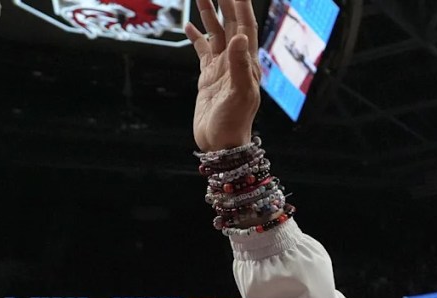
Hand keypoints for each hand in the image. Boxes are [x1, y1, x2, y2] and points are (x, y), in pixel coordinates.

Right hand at [185, 0, 260, 151]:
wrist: (221, 144)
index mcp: (248, 63)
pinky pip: (202, 50)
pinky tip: (188, 25)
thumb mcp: (239, 93)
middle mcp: (236, 62)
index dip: (241, 6)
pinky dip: (196, 37)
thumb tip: (241, 37)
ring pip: (215, 33)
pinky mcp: (208, 77)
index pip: (245, 27)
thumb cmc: (234, 123)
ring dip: (208, 13)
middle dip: (224, 2)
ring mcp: (221, 68)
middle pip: (230, 24)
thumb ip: (240, 64)